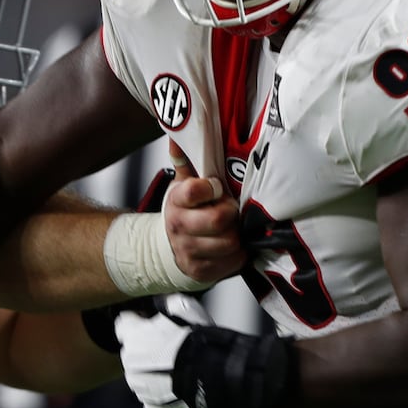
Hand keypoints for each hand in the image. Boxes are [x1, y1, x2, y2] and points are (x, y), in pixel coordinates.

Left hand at [115, 293, 210, 407]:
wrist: (211, 374)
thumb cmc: (197, 338)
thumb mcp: (183, 307)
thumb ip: (164, 302)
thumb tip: (157, 299)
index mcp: (132, 336)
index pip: (123, 325)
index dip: (138, 323)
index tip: (151, 323)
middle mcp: (129, 364)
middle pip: (132, 353)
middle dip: (146, 350)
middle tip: (171, 348)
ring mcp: (140, 389)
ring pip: (141, 379)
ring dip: (154, 375)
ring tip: (178, 370)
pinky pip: (153, 402)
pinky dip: (162, 397)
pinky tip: (178, 390)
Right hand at [162, 141, 245, 283]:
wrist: (168, 249)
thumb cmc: (185, 212)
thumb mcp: (182, 185)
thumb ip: (185, 160)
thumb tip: (177, 135)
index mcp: (176, 201)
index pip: (195, 190)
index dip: (212, 188)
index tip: (216, 187)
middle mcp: (179, 228)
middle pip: (219, 219)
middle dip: (231, 213)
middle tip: (232, 209)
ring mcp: (190, 252)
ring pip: (230, 242)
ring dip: (238, 234)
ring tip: (233, 227)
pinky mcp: (202, 272)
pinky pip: (234, 261)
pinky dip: (239, 253)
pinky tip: (232, 244)